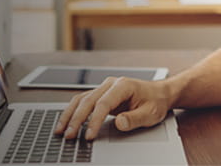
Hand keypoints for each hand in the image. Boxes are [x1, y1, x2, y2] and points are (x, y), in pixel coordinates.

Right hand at [54, 76, 172, 140]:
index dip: (94, 120)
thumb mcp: (150, 113)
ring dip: (70, 114)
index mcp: (123, 86)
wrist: (160, 93)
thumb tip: (119, 123)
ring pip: (82, 99)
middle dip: (77, 119)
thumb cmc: (155, 102)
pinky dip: (73, 111)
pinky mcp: (101, 94)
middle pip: (88, 100)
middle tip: (69, 135)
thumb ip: (134, 118)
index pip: (103, 104)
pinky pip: (83, 101)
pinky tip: (67, 121)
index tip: (89, 135)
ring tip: (61, 130)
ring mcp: (105, 88)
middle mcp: (111, 84)